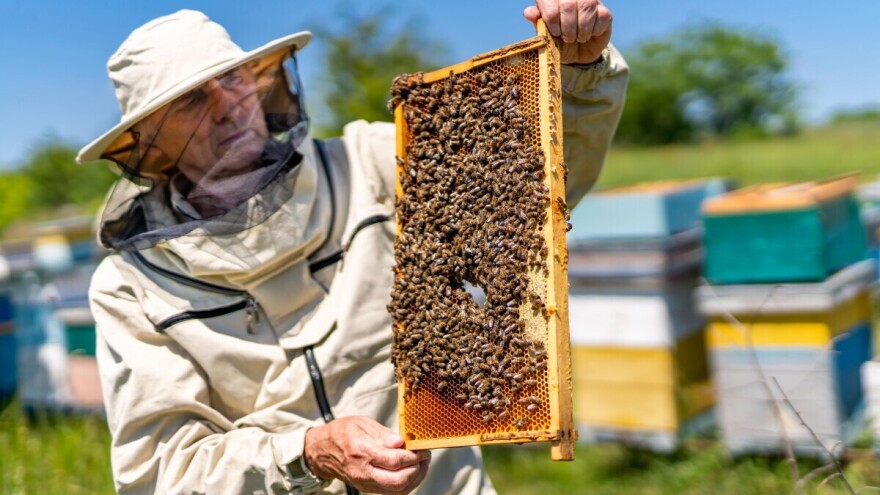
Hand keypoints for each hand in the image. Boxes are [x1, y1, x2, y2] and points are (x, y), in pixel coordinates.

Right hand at [303, 416, 430, 494]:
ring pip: (398, 490)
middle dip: (418, 469)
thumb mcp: (361, 423)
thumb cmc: (341, 433)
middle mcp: (363, 471)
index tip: (422, 448)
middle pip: (399, 481)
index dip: (414, 456)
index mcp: (362, 451)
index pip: (395, 461)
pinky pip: (392, 492)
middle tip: (424, 456)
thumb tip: (401, 442)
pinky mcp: (368, 488)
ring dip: (415, 478)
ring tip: (421, 463)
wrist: (321, 451)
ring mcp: (365, 483)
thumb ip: (383, 434)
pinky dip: (407, 484)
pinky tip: (411, 471)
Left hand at [523, 0, 612, 64]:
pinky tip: (589, 35)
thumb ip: (537, 23)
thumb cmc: (558, 42)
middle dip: (567, 26)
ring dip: (581, 29)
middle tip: (566, 38)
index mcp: (553, 0)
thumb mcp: (545, 36)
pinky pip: (601, 15)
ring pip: (586, 6)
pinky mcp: (604, 12)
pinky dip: (594, 31)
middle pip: (568, 3)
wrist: (576, 54)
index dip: (551, 17)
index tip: (555, 32)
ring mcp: (590, 2)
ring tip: (577, 38)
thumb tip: (529, 12)